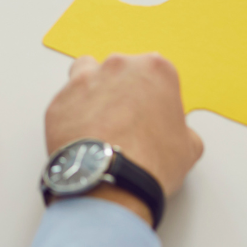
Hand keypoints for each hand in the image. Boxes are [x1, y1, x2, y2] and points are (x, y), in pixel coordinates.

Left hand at [44, 54, 203, 223]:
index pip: (157, 72)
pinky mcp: (58, 102)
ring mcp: (84, 81)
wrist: (109, 180)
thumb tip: (177, 137)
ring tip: (100, 123)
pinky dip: (71, 117)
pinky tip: (82, 139)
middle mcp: (117, 67)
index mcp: (154, 69)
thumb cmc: (148, 161)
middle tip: (127, 121)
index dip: (156, 95)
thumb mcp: (188, 148)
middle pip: (120, 70)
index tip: (154, 113)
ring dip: (92, 91)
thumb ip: (182, 130)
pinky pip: (65, 104)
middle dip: (123, 90)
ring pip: (85, 74)